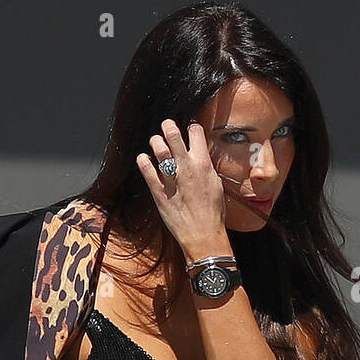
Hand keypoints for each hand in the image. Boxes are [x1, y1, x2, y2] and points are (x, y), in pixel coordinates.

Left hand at [135, 118, 227, 254]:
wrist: (203, 233)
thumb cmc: (212, 212)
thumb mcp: (215, 184)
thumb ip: (205, 168)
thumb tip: (200, 157)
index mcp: (203, 164)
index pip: (196, 132)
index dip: (191, 128)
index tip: (188, 130)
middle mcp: (187, 168)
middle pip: (174, 135)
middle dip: (168, 126)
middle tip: (166, 125)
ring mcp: (172, 179)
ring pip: (159, 150)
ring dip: (155, 142)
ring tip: (155, 142)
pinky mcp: (159, 192)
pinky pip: (148, 172)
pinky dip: (143, 161)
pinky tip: (143, 158)